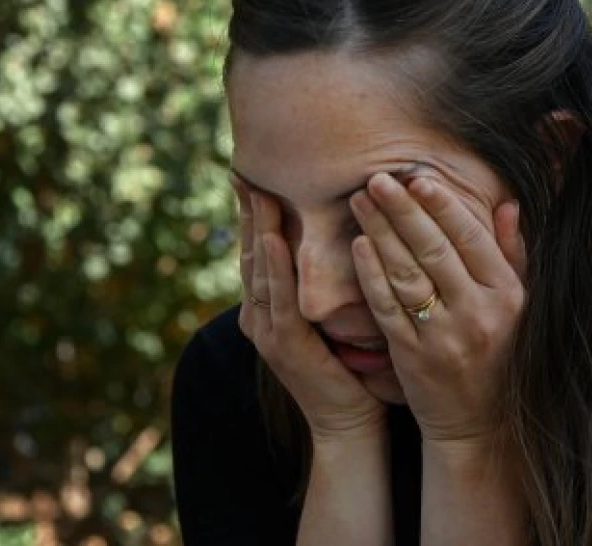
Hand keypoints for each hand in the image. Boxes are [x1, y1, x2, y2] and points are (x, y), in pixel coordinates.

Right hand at [230, 174, 386, 442]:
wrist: (348, 421)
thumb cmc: (347, 364)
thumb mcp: (326, 313)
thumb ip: (319, 279)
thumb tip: (335, 231)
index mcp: (265, 307)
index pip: (258, 250)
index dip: (252, 214)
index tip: (252, 176)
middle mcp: (257, 315)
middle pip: (250, 252)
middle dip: (247, 212)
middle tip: (244, 170)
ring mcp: (266, 331)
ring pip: (259, 269)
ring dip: (256, 229)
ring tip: (256, 190)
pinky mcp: (285, 345)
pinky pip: (278, 297)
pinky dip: (274, 265)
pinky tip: (273, 236)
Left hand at [348, 171, 526, 443]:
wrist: (478, 422)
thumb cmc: (497, 352)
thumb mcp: (518, 304)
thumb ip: (512, 253)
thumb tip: (507, 203)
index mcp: (508, 295)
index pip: (472, 240)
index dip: (443, 206)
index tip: (418, 177)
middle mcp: (478, 314)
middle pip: (435, 251)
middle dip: (403, 211)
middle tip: (377, 178)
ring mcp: (444, 337)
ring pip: (407, 275)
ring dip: (381, 234)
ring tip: (360, 200)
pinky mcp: (412, 355)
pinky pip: (388, 308)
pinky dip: (371, 275)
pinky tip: (358, 245)